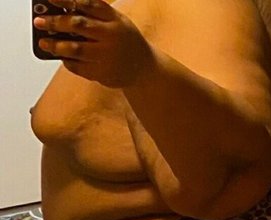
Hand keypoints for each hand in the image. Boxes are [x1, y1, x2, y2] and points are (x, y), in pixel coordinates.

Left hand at [33, 0, 150, 86]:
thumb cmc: (125, 41)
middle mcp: (111, 36)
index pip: (87, 4)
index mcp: (114, 19)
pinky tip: (62, 58)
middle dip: (55, 22)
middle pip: (78, 25)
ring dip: (57, 46)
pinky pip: (80, 67)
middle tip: (39, 22)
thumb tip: (63, 10)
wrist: (144, 69)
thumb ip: (95, 15)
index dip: (66, 0)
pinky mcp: (103, 74)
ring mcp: (107, 56)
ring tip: (44, 43)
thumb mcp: (116, 21)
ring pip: (76, 48)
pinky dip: (68, 62)